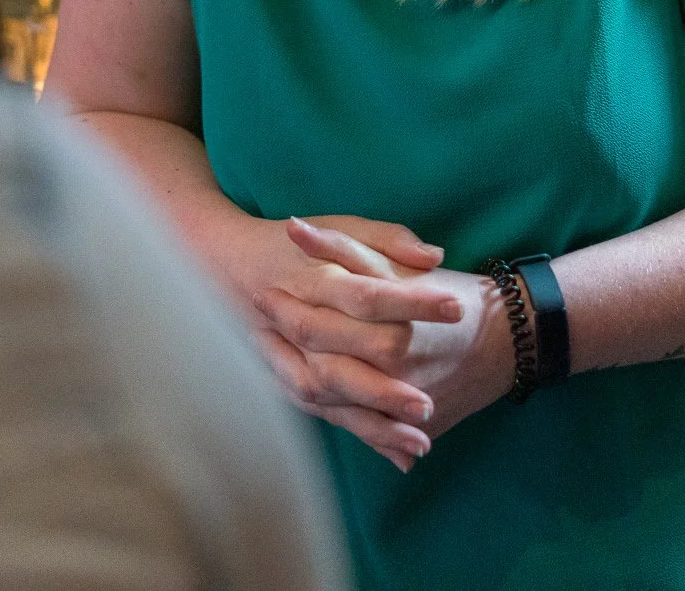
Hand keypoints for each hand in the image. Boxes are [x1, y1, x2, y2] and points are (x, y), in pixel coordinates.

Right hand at [216, 213, 465, 472]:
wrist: (227, 264)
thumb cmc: (294, 247)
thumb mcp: (342, 227)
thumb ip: (389, 239)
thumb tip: (435, 257)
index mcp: (313, 276)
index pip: (367, 294)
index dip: (412, 302)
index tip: (457, 310)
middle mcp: (294, 319)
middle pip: (337, 359)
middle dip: (382, 387)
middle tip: (428, 405)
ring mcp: (282, 354)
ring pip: (325, 394)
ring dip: (371, 423)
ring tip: (421, 441)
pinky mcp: (283, 378)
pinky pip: (321, 411)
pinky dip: (360, 432)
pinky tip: (400, 456)